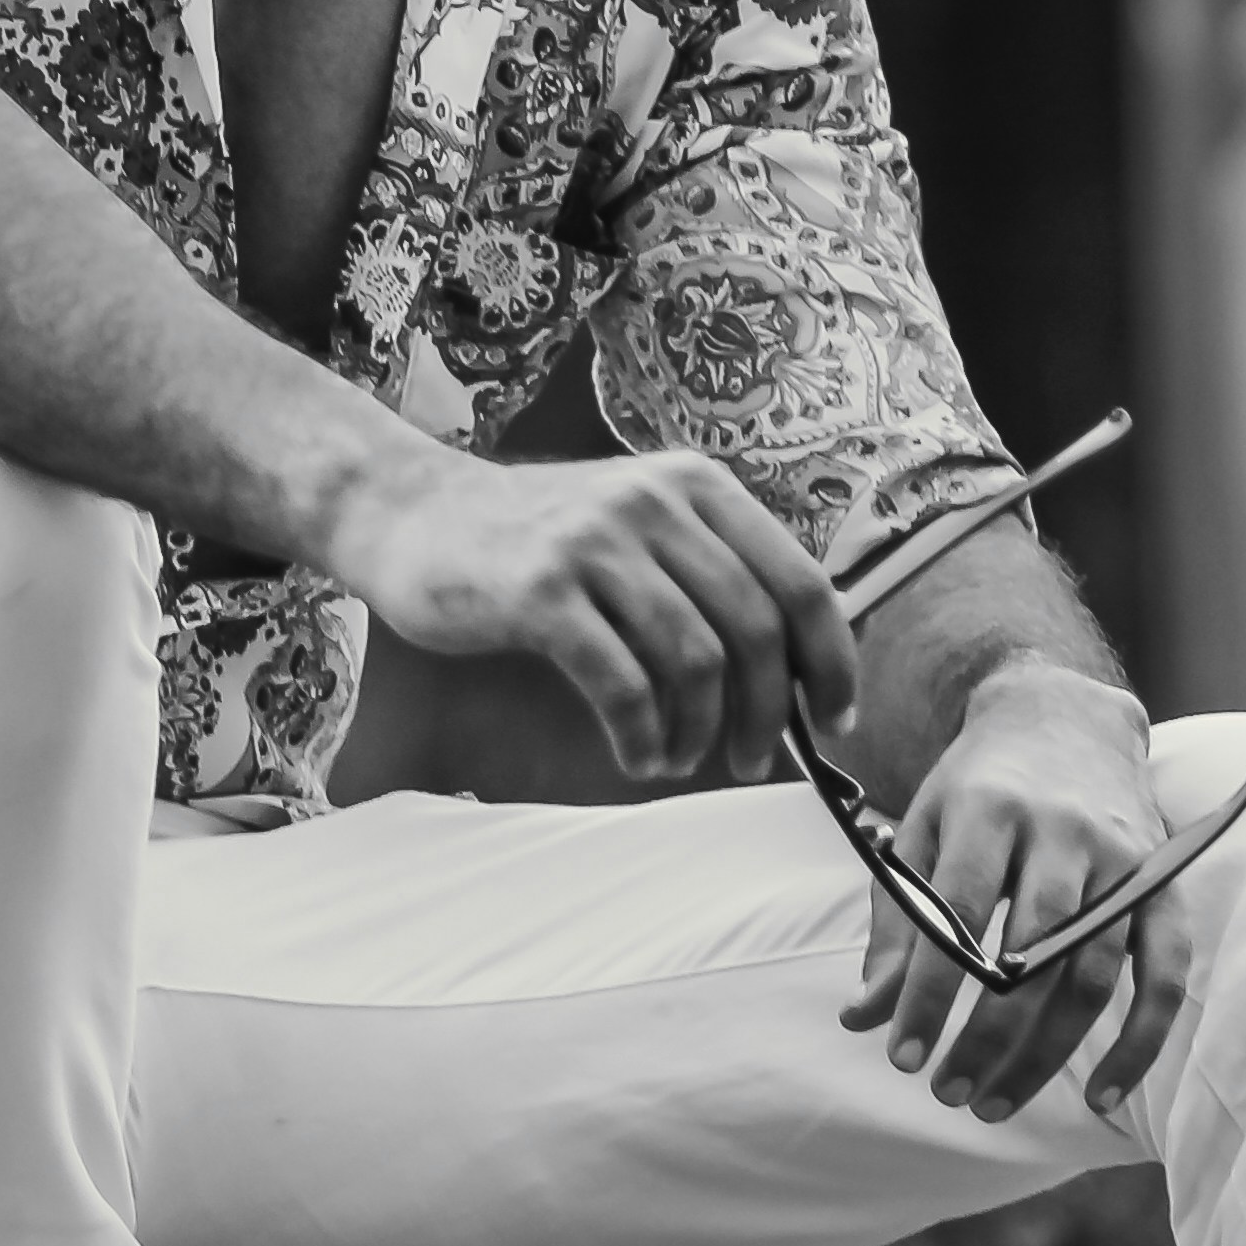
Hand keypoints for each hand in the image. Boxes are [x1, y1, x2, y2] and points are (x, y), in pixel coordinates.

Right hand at [322, 440, 855, 789]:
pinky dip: (643, 735)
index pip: (801, 581)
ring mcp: (596, 544)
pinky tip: (638, 754)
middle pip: (757, 629)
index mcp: (697, 486)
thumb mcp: (637, 525)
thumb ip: (709, 573)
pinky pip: (622, 683)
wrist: (414, 513)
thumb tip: (794, 670)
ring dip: (701, 731)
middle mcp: (655, 503)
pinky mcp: (541, 591)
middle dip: (768, 713)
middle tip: (754, 759)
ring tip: (683, 759)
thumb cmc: (537, 538)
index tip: (831, 719)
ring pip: (696, 660)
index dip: (831, 662)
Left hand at [839, 657, 1192, 1125]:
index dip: (929, 992)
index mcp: (988, 811)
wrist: (1066, 715)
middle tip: (948, 1094)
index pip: (957, 916)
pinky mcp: (1163, 882)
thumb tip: (862, 1017)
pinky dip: (1138, 1042)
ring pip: (1091, 975)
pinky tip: (1099, 1095)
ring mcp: (1121, 859)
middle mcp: (1061, 832)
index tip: (903, 1057)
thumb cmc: (978, 785)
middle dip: (986, 1038)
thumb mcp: (921, 831)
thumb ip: (896, 923)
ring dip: (1046, 1055)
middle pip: (1029, 956)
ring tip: (994, 1102)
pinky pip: (1163, 975)